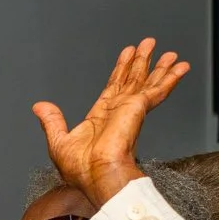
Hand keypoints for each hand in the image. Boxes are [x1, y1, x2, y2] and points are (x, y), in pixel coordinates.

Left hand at [31, 38, 190, 207]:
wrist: (97, 175)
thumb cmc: (81, 170)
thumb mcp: (58, 142)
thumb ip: (52, 121)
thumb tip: (40, 107)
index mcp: (101, 118)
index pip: (113, 87)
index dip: (121, 69)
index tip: (128, 55)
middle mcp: (118, 112)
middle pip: (132, 80)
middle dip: (141, 62)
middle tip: (149, 45)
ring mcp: (130, 109)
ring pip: (146, 82)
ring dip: (157, 66)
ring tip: (168, 52)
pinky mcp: (138, 109)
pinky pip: (156, 90)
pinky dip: (169, 78)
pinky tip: (178, 68)